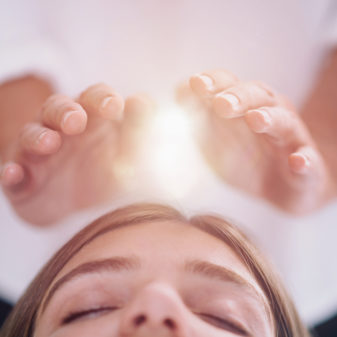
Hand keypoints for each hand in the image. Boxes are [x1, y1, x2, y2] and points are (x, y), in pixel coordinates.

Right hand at [0, 83, 153, 224]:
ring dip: (38, 137)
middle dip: (65, 111)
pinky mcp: (22, 182)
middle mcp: (61, 131)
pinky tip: (15, 174)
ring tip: (50, 143)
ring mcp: (38, 155)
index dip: (101, 98)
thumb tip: (142, 101)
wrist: (83, 212)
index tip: (114, 106)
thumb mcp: (129, 153)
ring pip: (30, 136)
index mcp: (90, 121)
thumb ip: (138, 128)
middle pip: (57, 108)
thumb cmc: (107, 174)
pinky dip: (11, 173)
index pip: (93, 98)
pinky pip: (11, 174)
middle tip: (77, 120)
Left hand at [177, 69, 335, 214]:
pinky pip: (308, 160)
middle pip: (257, 97)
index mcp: (245, 106)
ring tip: (255, 120)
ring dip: (270, 119)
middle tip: (221, 104)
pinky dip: (304, 160)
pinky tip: (297, 161)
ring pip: (284, 122)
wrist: (279, 189)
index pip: (230, 85)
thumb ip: (199, 116)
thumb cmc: (245, 158)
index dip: (214, 82)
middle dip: (239, 97)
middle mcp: (270, 115)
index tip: (195, 83)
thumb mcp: (216, 139)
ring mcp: (290, 139)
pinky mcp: (307, 167)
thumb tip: (178, 91)